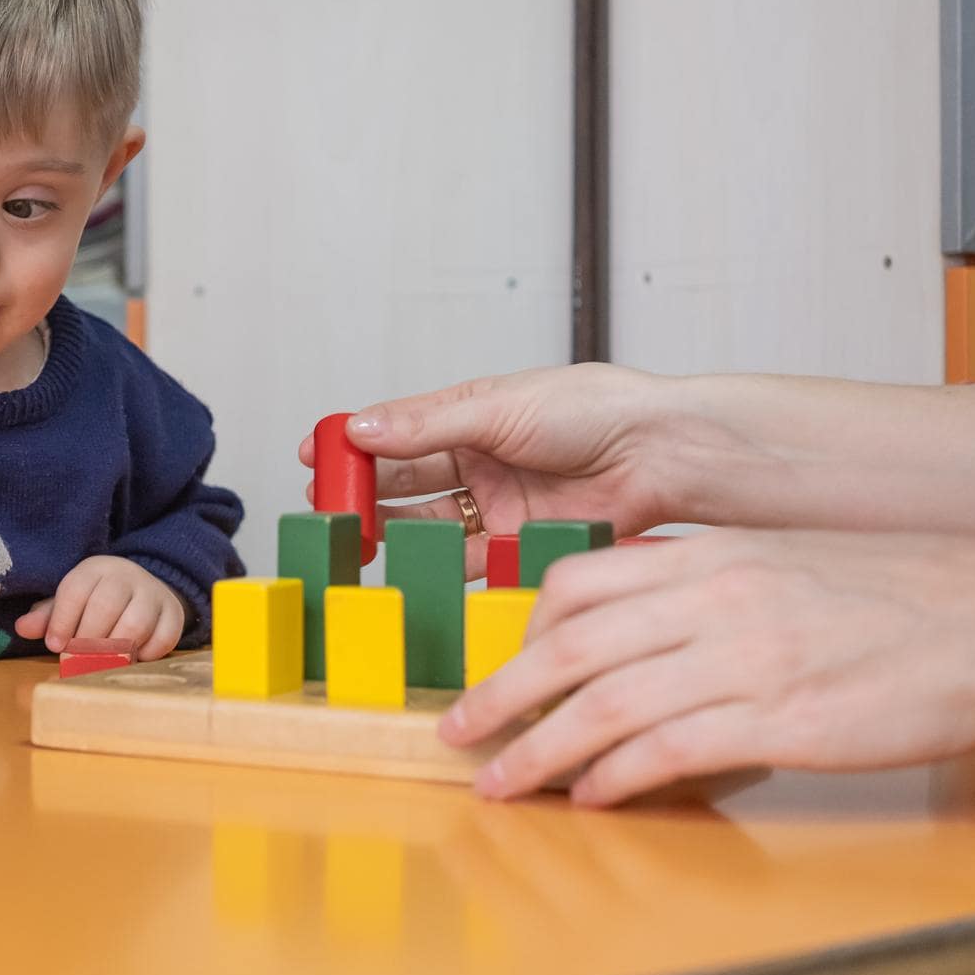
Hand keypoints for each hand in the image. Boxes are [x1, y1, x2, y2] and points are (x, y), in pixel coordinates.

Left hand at [14, 556, 186, 659]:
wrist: (143, 589)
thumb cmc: (97, 600)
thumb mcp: (71, 601)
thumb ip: (48, 616)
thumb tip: (23, 628)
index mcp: (95, 569)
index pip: (76, 589)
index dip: (62, 620)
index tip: (55, 645)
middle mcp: (126, 576)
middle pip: (105, 606)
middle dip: (86, 640)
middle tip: (76, 661)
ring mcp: (153, 594)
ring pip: (135, 624)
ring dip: (114, 650)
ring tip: (101, 664)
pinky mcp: (173, 614)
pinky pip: (163, 638)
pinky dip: (146, 655)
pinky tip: (131, 659)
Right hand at [298, 365, 678, 549]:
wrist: (659, 452)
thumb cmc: (591, 409)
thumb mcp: (497, 408)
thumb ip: (426, 425)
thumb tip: (359, 427)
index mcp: (471, 415)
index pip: (398, 429)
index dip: (355, 443)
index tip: (314, 454)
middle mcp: (480, 459)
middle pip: (406, 479)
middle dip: (364, 491)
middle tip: (327, 505)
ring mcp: (498, 504)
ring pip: (429, 521)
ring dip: (392, 529)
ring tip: (356, 538)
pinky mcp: (520, 544)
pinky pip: (468, 560)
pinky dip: (438, 565)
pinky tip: (410, 567)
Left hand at [437, 530, 974, 805]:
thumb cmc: (900, 597)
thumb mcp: (782, 565)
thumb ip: (706, 588)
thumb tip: (643, 625)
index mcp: (708, 558)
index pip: (577, 586)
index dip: (523, 633)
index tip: (502, 668)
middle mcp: (710, 600)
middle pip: (567, 649)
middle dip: (500, 696)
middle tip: (459, 732)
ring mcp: (741, 658)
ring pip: (599, 704)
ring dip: (537, 751)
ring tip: (500, 782)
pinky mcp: (777, 719)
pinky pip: (666, 751)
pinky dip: (615, 778)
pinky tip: (591, 796)